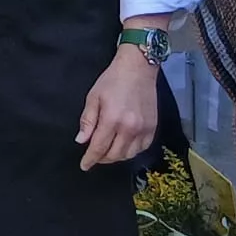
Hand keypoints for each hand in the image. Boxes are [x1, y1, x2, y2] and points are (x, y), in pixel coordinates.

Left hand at [77, 47, 159, 170]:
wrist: (137, 69)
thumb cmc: (112, 80)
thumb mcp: (93, 97)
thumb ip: (88, 121)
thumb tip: (81, 140)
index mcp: (112, 119)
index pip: (99, 147)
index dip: (90, 159)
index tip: (84, 165)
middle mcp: (130, 128)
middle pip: (114, 154)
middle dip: (102, 158)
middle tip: (94, 155)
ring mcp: (144, 129)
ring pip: (129, 154)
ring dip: (116, 156)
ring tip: (107, 151)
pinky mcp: (153, 128)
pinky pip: (142, 148)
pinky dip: (131, 151)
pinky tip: (124, 146)